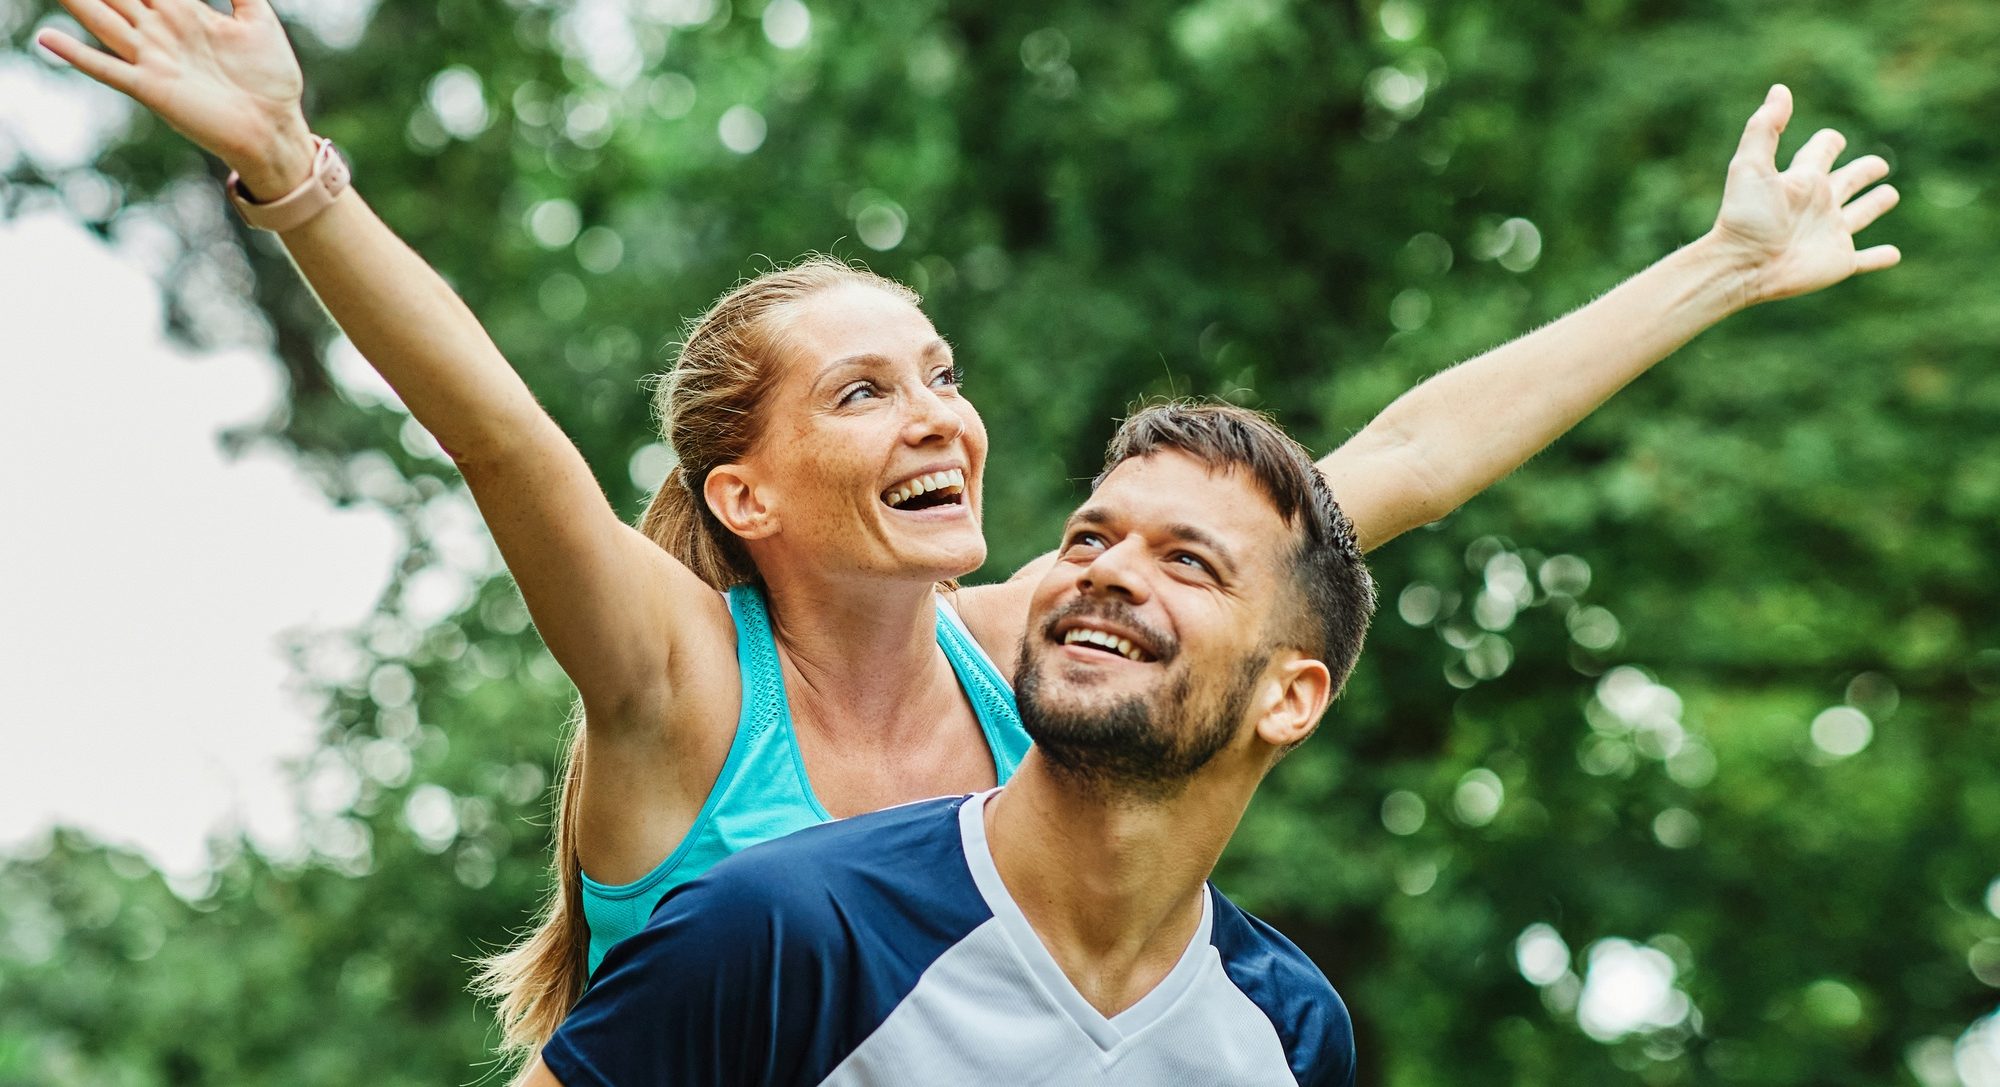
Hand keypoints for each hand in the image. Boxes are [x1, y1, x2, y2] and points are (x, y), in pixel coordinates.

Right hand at [37, 0, 314, 196]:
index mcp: (184, 11)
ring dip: (77, 2)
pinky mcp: (150, 88)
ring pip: (101, 19)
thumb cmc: (271, 79)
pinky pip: (107, 69)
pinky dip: (77, 54)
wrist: (275, 128)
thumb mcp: (259, 23)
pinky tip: (48, 38)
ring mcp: (152, 58)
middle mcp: (160, 30)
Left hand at [1707, 84, 1901, 306]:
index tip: (1833, 139)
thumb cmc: (1745, 216)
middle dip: (1863, 171)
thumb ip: (1765, 127)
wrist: (1741, 265)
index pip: (1820, 153)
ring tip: (1890, 195)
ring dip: (1875, 205)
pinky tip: (1893, 255)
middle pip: (1847, 181)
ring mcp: (1829, 234)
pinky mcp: (1838, 262)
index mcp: (1801, 180)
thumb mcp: (1751, 166)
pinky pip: (1865, 260)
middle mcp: (1818, 205)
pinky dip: (1880, 257)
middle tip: (1878, 165)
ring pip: (1860, 215)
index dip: (1828, 143)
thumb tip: (1780, 89)